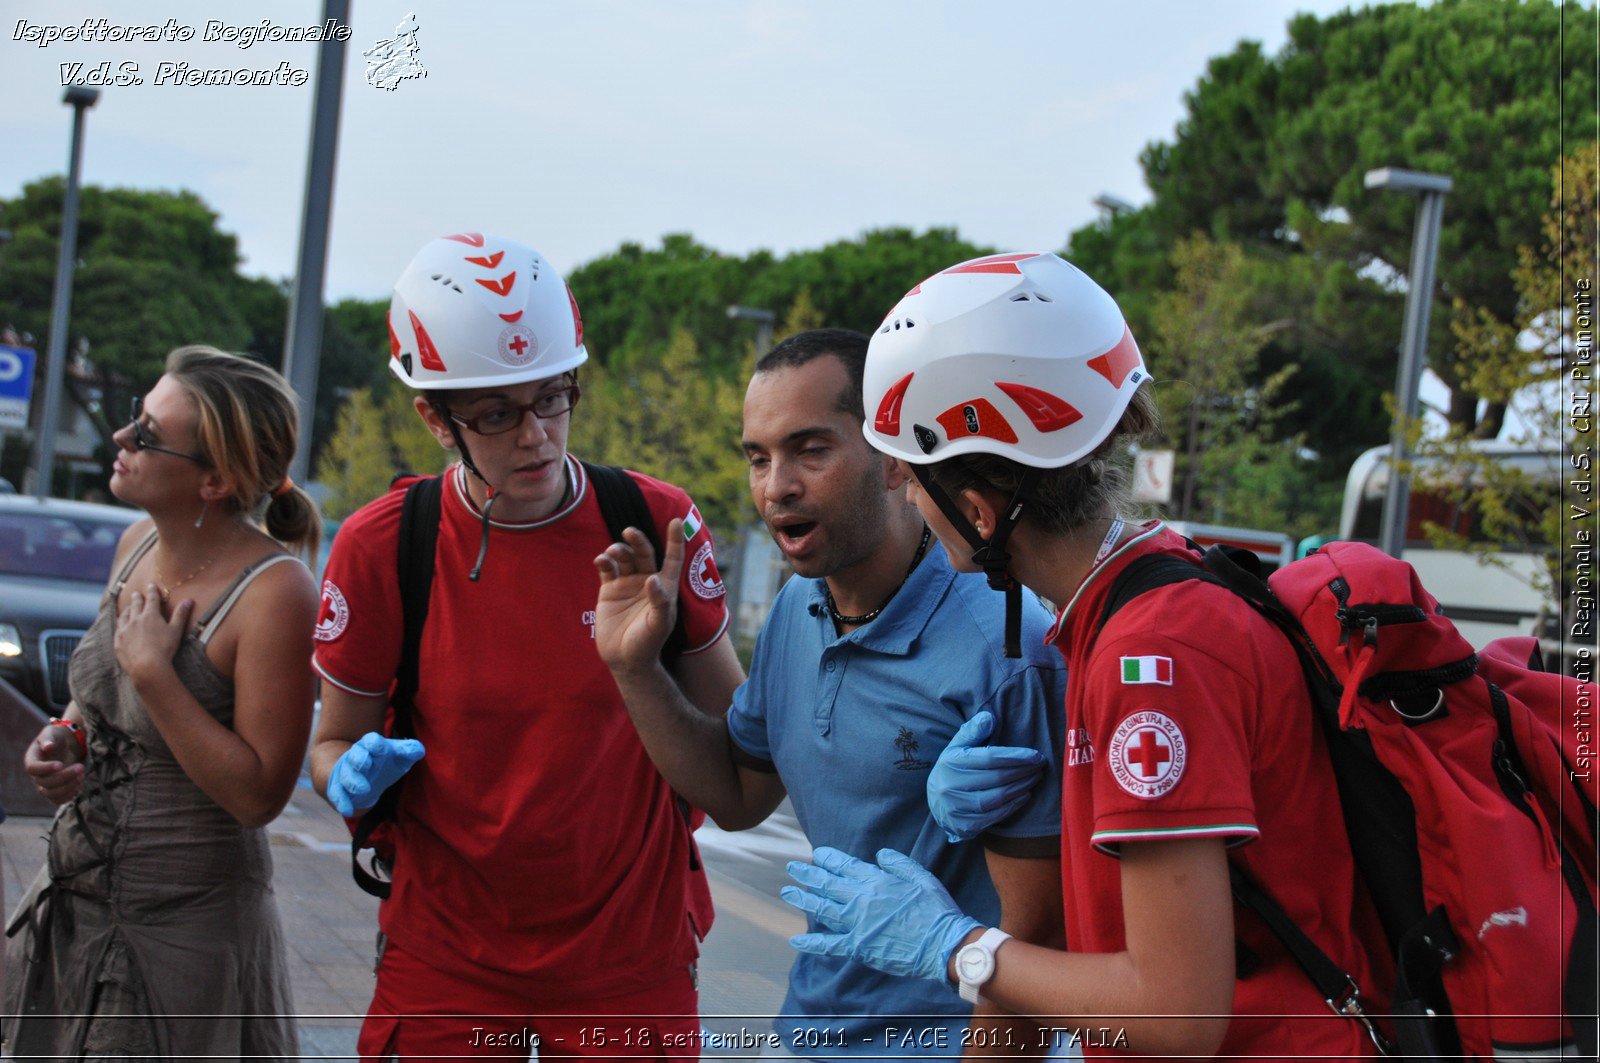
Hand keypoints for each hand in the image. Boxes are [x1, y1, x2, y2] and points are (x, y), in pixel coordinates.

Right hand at [24, 723, 84, 805]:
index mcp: (31, 760)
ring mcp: (44, 785)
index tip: (61, 764)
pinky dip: (69, 795)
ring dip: (68, 787)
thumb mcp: (52, 732)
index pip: (33, 769)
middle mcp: (36, 775)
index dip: (45, 768)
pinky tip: (80, 785)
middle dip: (64, 776)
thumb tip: (48, 747)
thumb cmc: (57, 737)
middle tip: (81, 767)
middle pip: (44, 783)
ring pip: (51, 794)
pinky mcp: (55, 790)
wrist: (65, 744)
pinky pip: (58, 800)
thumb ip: (49, 739)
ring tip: (82, 776)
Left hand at [113, 585, 191, 685]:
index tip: (151, 585)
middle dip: (137, 598)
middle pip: (135, 605)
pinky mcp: (118, 642)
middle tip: (136, 594)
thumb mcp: (176, 630)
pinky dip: (120, 625)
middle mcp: (135, 620)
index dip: (152, 591)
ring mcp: (125, 631)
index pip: (151, 599)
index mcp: (150, 615)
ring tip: (128, 608)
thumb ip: (180, 614)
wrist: (147, 666)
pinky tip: (121, 626)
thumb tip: (188, 601)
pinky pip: (118, 630)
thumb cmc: (164, 648)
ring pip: (124, 616)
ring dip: (127, 610)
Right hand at [326, 732, 425, 816]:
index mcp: (371, 745)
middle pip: (355, 756)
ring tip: (364, 790)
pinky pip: (337, 794)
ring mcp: (347, 772)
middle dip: (360, 760)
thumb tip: (419, 750)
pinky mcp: (339, 787)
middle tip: (366, 766)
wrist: (361, 772)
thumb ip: (409, 751)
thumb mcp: (399, 756)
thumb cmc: (384, 761)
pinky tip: (348, 810)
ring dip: (353, 782)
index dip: (374, 744)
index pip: (371, 740)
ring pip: (347, 775)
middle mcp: (357, 756)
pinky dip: (342, 802)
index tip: (380, 748)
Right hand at [592, 520, 681, 675]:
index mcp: (665, 587)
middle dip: (638, 540)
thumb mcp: (658, 624)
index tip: (676, 521)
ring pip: (624, 558)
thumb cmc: (648, 643)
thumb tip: (653, 579)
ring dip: (619, 550)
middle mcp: (646, 581)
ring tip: (612, 553)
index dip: (675, 540)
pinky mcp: (609, 590)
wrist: (624, 659)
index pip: (672, 558)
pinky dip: (603, 561)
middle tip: (629, 532)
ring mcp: (627, 584)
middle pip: (644, 552)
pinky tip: (601, 560)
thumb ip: (659, 602)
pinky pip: (607, 569)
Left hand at [781, 846, 980, 982]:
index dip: (828, 859)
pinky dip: (812, 942)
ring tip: (787, 891)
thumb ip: (899, 863)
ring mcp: (857, 924)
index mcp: (876, 881)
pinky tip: (796, 939)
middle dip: (808, 874)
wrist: (942, 945)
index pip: (845, 866)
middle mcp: (861, 900)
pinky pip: (829, 944)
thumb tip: (880, 854)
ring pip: (822, 909)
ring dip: (802, 899)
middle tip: (792, 867)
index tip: (817, 854)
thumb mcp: (921, 877)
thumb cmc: (935, 910)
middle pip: (827, 884)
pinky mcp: (858, 947)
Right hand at [928, 711, 1047, 842]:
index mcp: (951, 762)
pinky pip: (994, 816)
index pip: (989, 757)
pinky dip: (1013, 806)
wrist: (934, 804)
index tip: (1035, 755)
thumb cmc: (952, 770)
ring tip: (1035, 778)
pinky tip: (1025, 795)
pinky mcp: (965, 825)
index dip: (1015, 756)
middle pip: (996, 777)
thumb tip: (989, 717)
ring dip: (1021, 787)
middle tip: (1040, 766)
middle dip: (1023, 771)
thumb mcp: (956, 747)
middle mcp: (951, 785)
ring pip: (997, 797)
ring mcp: (957, 807)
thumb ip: (972, 731)